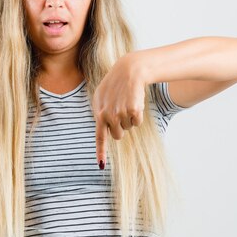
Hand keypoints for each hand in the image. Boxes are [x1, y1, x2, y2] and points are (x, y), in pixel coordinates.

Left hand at [91, 54, 146, 168]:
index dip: (101, 152)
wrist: (129, 70)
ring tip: (127, 102)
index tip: (102, 166)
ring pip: (128, 128)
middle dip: (121, 128)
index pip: (99, 136)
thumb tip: (105, 133)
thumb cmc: (116, 84)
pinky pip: (137, 122)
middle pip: (117, 135)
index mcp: (97, 112)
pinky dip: (138, 115)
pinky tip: (135, 101)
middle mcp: (106, 115)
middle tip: (122, 112)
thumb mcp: (102, 97)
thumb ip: (101, 114)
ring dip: (130, 119)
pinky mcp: (132, 111)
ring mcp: (119, 114)